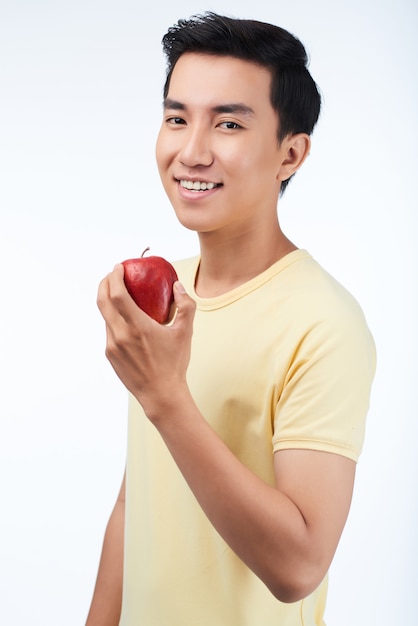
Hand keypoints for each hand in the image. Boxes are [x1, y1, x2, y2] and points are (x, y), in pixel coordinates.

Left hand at [97, 264, 195, 419]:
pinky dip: (114, 318)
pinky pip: (109, 330)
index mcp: (137, 326)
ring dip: (108, 300)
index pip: (117, 294)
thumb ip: (185, 306)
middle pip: (102, 300)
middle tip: (113, 274)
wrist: (161, 395)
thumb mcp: (185, 332)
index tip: (119, 266)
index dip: (114, 276)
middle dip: (105, 282)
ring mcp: (112, 345)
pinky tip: (125, 318)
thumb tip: (178, 286)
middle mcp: (120, 334)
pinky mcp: (110, 354)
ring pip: (105, 316)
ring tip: (119, 293)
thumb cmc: (174, 363)